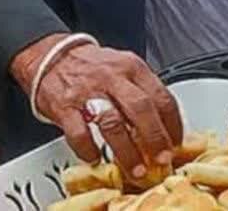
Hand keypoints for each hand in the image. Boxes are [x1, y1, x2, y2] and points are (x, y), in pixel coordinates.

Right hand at [12, 38, 182, 176]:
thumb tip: (164, 126)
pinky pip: (79, 133)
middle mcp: (112, 77)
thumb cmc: (92, 67)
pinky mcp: (65, 106)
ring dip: (128, 151)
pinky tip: (95, 158)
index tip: (175, 143)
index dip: (173, 124)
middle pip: (141, 109)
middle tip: (161, 159)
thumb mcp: (123, 68)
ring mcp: (87, 92)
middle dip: (154, 138)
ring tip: (136, 170)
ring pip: (113, 123)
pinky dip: (89, 150)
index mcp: (131, 67)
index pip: (161, 96)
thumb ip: (142, 92)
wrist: (52, 56)